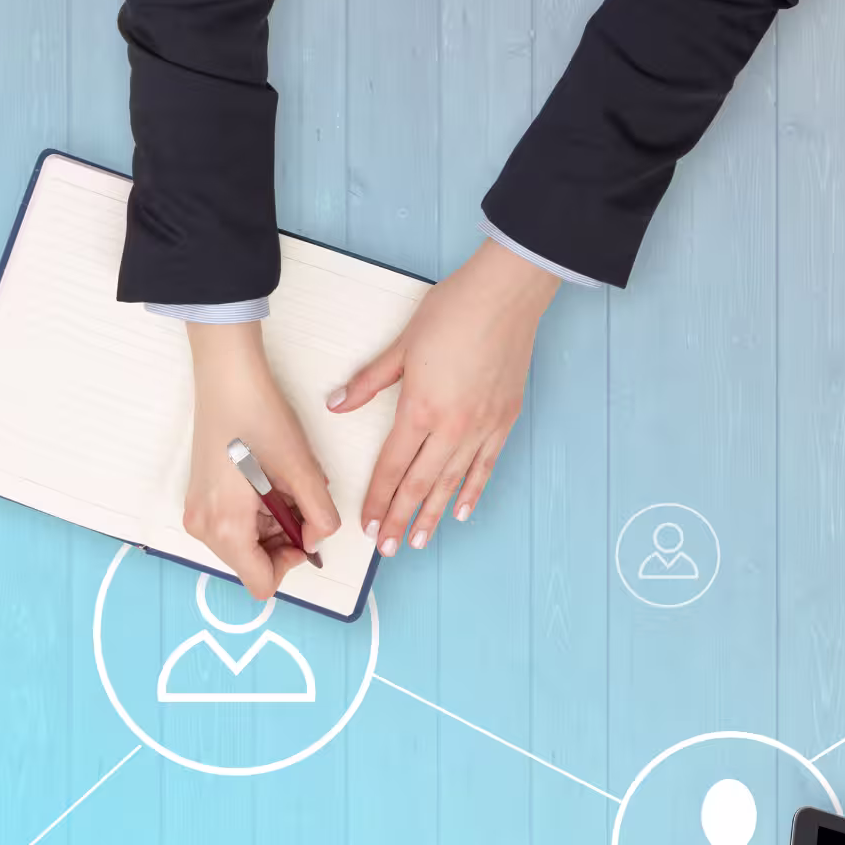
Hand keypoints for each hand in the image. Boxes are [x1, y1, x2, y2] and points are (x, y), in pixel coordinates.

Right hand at [182, 321, 336, 600]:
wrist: (226, 378)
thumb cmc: (259, 417)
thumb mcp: (302, 470)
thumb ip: (319, 516)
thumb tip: (318, 539)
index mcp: (226, 528)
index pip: (262, 583)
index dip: (292, 564)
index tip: (305, 530)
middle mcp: (203, 528)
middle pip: (251, 564)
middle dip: (282, 541)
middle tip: (296, 499)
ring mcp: (197, 514)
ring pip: (244, 545)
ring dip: (270, 525)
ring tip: (280, 483)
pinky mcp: (198, 500)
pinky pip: (232, 525)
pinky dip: (255, 513)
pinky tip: (264, 479)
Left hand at [328, 235, 556, 553]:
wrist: (506, 294)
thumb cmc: (454, 312)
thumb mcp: (402, 346)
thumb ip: (369, 382)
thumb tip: (337, 404)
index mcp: (421, 409)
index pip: (392, 467)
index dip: (378, 500)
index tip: (366, 525)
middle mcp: (452, 427)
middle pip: (419, 485)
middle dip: (400, 520)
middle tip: (386, 550)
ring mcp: (482, 427)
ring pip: (452, 483)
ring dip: (433, 515)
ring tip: (418, 541)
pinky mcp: (504, 420)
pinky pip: (485, 466)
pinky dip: (472, 491)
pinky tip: (461, 511)